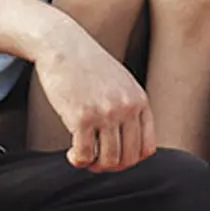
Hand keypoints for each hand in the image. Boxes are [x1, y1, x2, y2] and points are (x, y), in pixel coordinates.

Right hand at [32, 20, 154, 172]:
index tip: (114, 157)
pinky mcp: (82, 117)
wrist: (62, 44)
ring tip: (83, 157)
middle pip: (129, 158)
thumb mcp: (120, 82)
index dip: (130, 160)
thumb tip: (128, 143)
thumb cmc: (88, 64)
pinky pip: (85, 155)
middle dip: (112, 167)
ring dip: (94, 166)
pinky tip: (72, 154)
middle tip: (96, 162)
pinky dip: (78, 161)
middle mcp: (127, 107)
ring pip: (108, 161)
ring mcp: (106, 113)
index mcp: (139, 100)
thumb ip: (129, 107)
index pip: (147, 148)